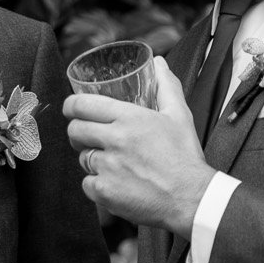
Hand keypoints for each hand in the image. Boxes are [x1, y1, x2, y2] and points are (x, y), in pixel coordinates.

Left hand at [65, 57, 214, 235]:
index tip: (71, 109)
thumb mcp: (180, 115)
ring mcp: (108, 167)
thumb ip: (166, 86)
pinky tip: (116, 183)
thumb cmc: (185, 158)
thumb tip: (159, 64)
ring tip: (114, 163)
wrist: (192, 199)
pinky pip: (87, 184)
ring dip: (93, 159)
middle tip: (89, 136)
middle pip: (75, 130)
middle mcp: (115, 141)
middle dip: (78, 132)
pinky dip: (97, 184)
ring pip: (83, 158)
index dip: (71, 106)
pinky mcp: (105, 192)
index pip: (82, 105)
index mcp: (129, 118)